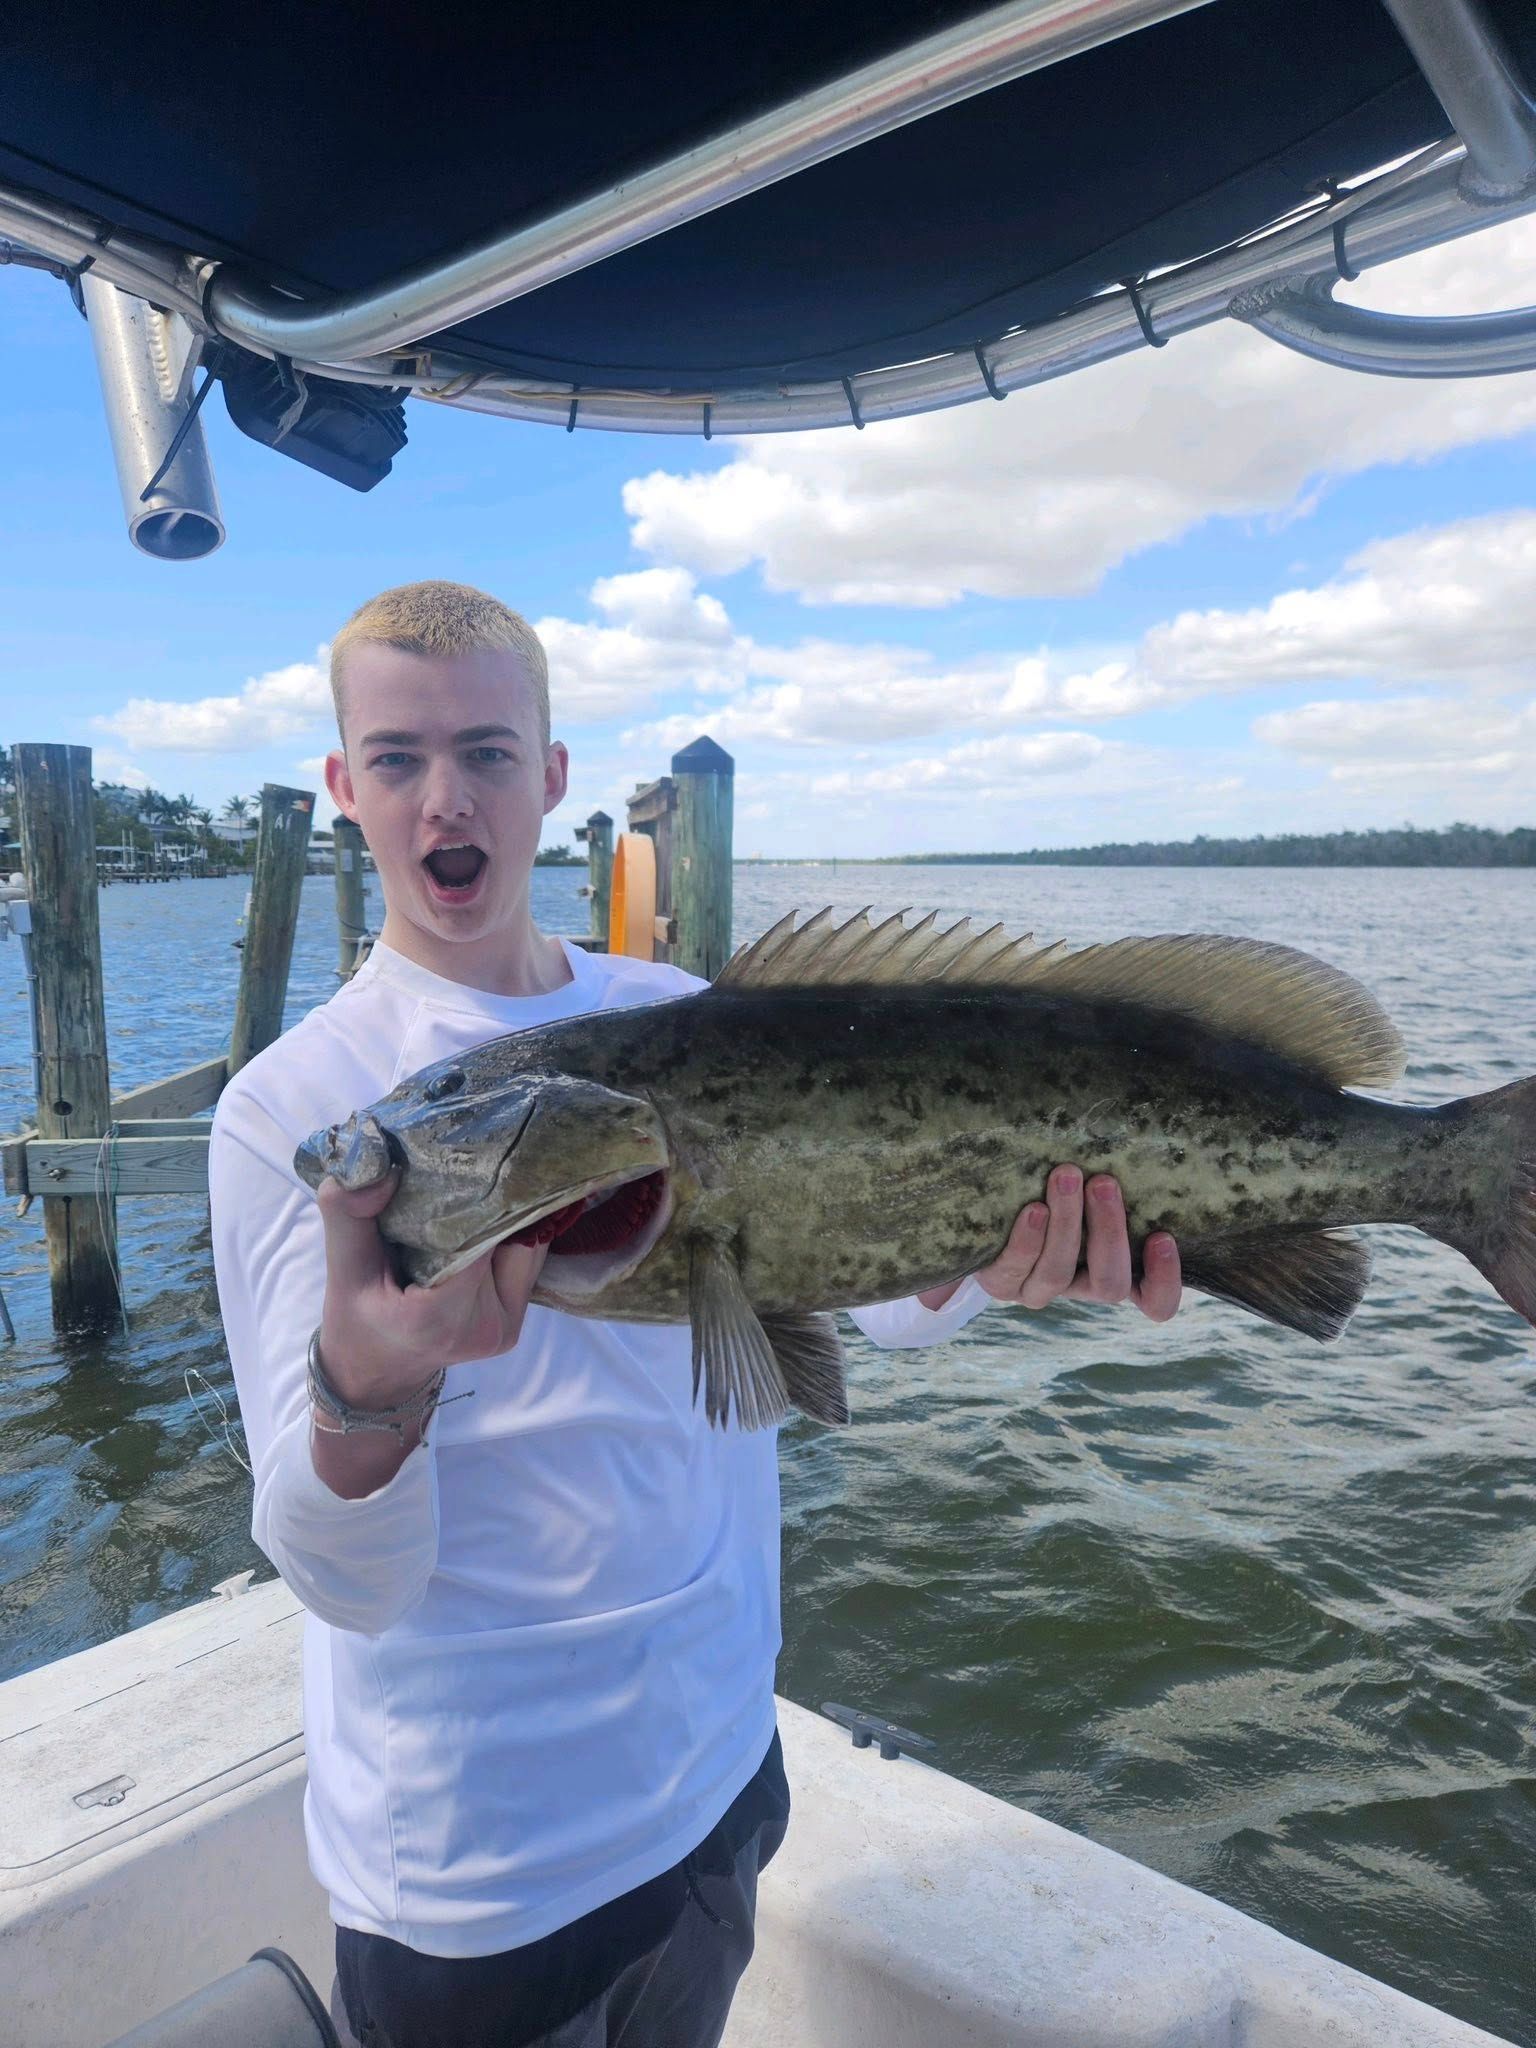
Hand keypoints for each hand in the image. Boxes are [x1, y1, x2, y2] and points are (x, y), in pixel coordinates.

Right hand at [315, 1168, 548, 1409]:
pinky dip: (509, 1236)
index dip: (479, 1192)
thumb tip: (380, 1164)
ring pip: (526, 1247)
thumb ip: (349, 1214)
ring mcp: (507, 1327)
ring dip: (508, 1215)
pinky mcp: (516, 1324)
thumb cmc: (356, 1321)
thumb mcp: (341, 1269)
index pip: (478, 1237)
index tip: (470, 1153)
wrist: (377, 1375)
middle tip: (482, 1152)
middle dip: (497, 1196)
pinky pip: (525, 1263)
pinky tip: (491, 1212)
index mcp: (439, 1317)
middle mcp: (485, 1326)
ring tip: (488, 1178)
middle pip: (509, 1239)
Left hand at [975, 1167, 1180, 1321]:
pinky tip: (1034, 1208)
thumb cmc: (1060, 1185)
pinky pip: (1014, 1270)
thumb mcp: (1094, 1188)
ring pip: (1058, 1273)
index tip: (1162, 1237)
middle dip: (1109, 1233)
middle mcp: (1081, 1287)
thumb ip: (1116, 1182)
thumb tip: (1140, 1139)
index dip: (1165, 1281)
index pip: (1155, 1302)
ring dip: (1066, 1224)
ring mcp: (1039, 1289)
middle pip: (1109, 1284)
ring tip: (1067, 1176)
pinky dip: (1027, 1240)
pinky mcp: (1001, 1282)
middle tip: (1105, 1183)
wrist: (992, 1203)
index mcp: (1116, 1270)